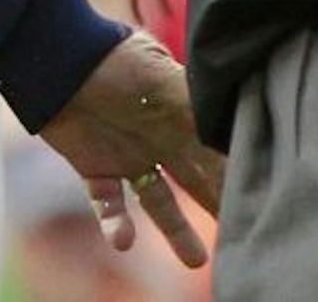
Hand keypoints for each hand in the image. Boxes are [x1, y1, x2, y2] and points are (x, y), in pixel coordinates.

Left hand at [38, 30, 224, 266]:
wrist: (54, 58)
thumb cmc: (114, 61)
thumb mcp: (164, 82)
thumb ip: (199, 111)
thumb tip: (240, 129)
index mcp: (182, 113)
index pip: (218, 151)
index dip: (238, 173)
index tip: (263, 197)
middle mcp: (159, 136)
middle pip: (197, 179)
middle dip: (219, 204)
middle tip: (246, 235)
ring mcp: (127, 153)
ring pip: (159, 201)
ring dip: (176, 231)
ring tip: (197, 260)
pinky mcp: (94, 167)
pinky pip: (108, 204)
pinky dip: (115, 224)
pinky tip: (122, 241)